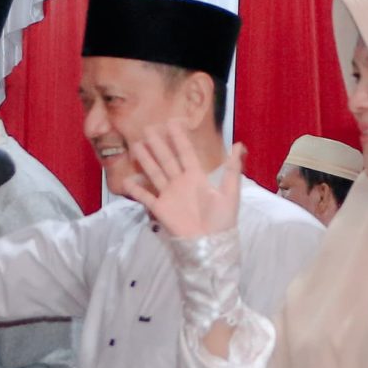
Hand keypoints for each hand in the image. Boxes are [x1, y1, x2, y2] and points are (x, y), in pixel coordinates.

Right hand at [127, 124, 239, 241]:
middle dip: (158, 145)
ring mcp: (169, 195)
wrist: (210, 244)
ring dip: (146, 160)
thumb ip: (232, 168)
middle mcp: (181, 182)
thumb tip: (239, 144)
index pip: (186, 153)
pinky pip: (146, 197)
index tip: (171, 122)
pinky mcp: (161, 209)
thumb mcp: (230, 192)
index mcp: (197, 177)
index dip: (179, 138)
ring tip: (136, 146)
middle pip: (167, 159)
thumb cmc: (222, 220)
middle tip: (147, 128)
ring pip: (155, 172)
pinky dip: (136, 189)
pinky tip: (128, 180)